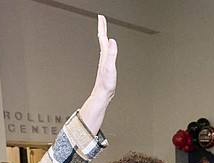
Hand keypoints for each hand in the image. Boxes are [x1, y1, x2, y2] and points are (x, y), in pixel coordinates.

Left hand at [78, 15, 117, 134]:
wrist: (102, 94)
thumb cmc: (106, 84)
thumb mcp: (110, 67)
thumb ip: (111, 53)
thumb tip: (111, 41)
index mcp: (104, 55)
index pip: (102, 37)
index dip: (102, 26)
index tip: (101, 17)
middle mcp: (103, 56)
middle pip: (102, 39)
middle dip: (102, 28)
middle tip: (102, 19)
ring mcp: (104, 61)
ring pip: (103, 45)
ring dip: (104, 36)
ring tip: (104, 30)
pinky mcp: (106, 66)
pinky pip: (106, 52)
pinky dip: (106, 46)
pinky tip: (107, 48)